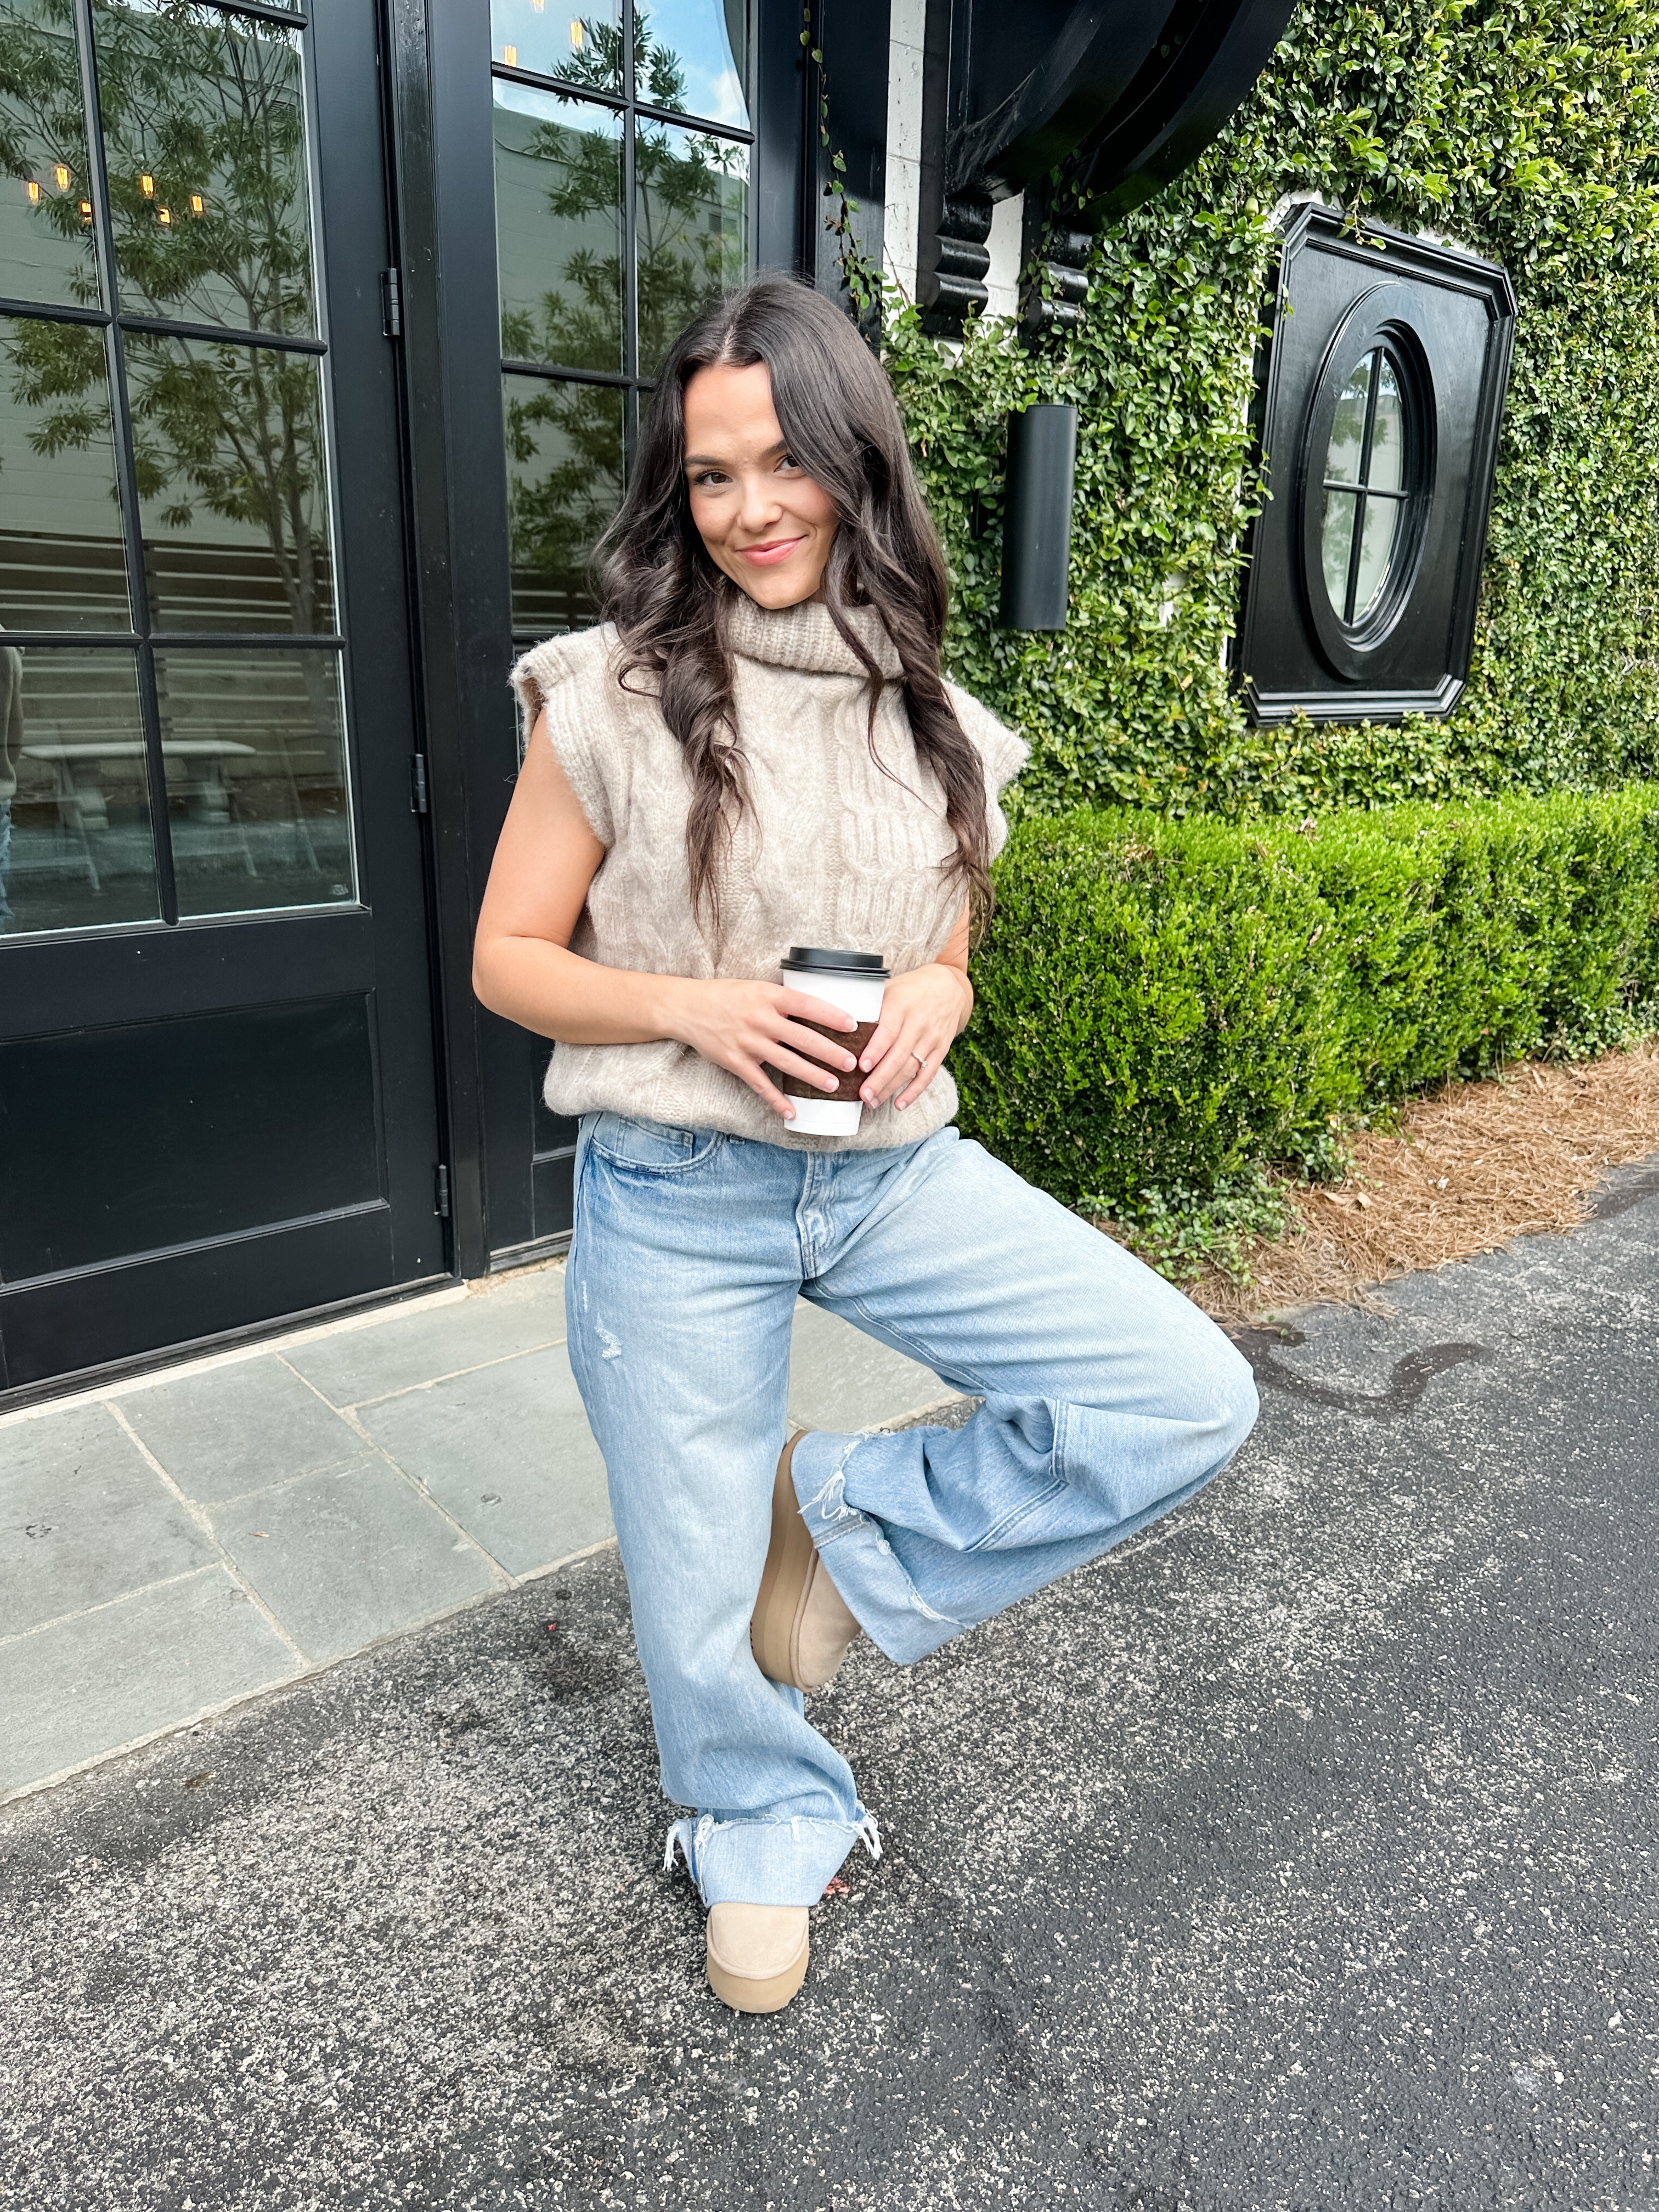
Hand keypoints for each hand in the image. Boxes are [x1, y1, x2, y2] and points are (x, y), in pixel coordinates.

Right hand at [664, 977, 860, 1119]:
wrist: (688, 1008)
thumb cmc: (727, 996)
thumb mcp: (757, 988)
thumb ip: (782, 1001)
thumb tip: (817, 1013)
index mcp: (769, 996)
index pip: (808, 1006)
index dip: (832, 1016)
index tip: (853, 1026)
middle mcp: (760, 1019)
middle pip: (803, 1038)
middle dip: (830, 1052)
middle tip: (851, 1063)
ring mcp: (748, 1043)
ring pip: (787, 1063)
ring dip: (812, 1076)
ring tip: (832, 1086)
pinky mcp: (735, 1062)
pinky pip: (760, 1084)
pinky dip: (776, 1100)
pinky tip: (792, 1111)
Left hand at [857, 962, 972, 1113]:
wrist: (949, 986)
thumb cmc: (910, 989)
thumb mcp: (890, 989)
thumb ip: (870, 1007)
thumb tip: (839, 1026)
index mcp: (901, 1006)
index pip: (887, 1031)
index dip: (875, 1051)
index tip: (861, 1067)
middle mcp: (918, 1023)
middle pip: (898, 1056)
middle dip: (880, 1078)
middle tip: (863, 1095)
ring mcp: (931, 1038)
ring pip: (911, 1068)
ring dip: (891, 1088)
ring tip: (873, 1101)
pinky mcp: (941, 1049)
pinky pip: (928, 1074)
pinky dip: (914, 1091)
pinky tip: (900, 1103)